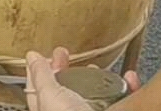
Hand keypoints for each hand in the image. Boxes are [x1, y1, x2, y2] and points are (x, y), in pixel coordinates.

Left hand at [23, 49, 141, 110]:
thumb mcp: (50, 96)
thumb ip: (41, 78)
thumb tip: (32, 58)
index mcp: (49, 110)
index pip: (39, 90)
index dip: (40, 71)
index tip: (44, 55)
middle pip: (68, 90)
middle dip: (67, 70)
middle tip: (65, 54)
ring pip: (96, 96)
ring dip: (99, 79)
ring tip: (98, 69)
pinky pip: (122, 101)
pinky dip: (128, 88)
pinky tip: (129, 79)